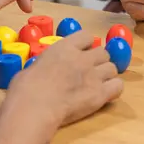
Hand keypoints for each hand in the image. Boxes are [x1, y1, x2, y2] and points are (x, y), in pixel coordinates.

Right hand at [6, 30, 123, 130]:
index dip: (86, 45)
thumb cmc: (25, 88)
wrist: (34, 107)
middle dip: (98, 61)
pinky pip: (118, 86)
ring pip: (112, 68)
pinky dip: (114, 89)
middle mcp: (83, 58)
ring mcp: (94, 75)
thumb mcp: (34, 65)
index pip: (87, 36)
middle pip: (103, 52)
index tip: (82, 53)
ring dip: (106, 75)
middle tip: (90, 72)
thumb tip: (48, 68)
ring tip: (97, 84)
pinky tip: (105, 94)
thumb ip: (49, 63)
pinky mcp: (100, 94)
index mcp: (65, 47)